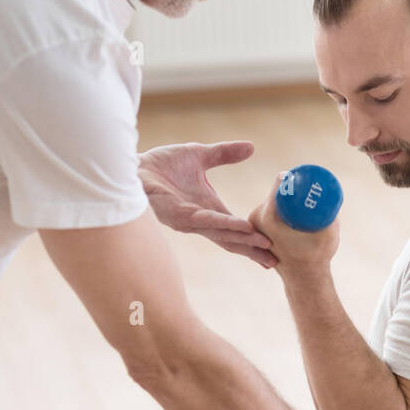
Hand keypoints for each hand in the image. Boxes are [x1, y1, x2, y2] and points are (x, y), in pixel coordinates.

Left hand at [137, 141, 275, 267]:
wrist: (134, 165)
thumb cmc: (161, 164)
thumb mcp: (200, 155)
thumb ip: (225, 154)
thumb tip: (251, 147)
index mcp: (207, 210)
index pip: (234, 230)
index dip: (252, 240)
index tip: (272, 249)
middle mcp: (201, 221)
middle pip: (231, 240)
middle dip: (252, 250)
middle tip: (274, 261)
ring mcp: (190, 221)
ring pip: (222, 234)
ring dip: (244, 240)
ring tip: (265, 244)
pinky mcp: (180, 215)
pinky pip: (208, 221)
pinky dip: (227, 225)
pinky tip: (243, 228)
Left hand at [248, 175, 340, 280]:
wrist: (304, 281)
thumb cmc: (316, 257)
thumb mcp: (327, 231)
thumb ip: (331, 213)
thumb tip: (334, 194)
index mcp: (268, 217)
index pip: (279, 183)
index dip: (292, 175)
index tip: (304, 175)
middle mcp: (256, 221)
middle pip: (275, 193)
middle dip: (290, 187)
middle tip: (306, 185)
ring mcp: (254, 228)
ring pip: (271, 203)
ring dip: (284, 198)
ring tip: (300, 196)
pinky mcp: (257, 234)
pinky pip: (268, 213)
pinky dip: (279, 209)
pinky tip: (288, 205)